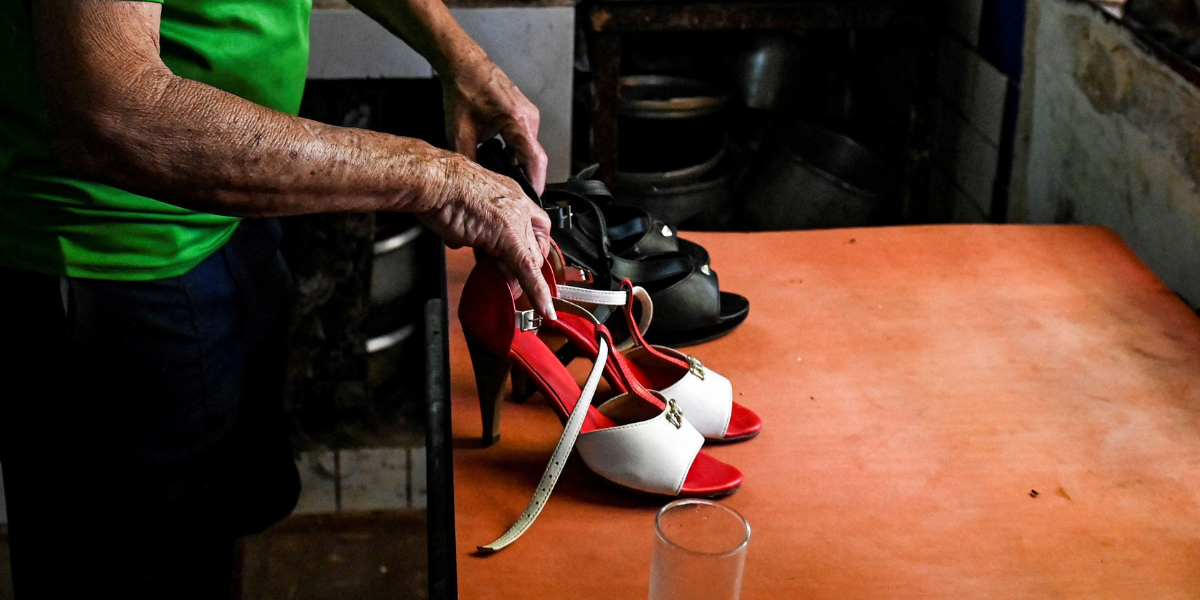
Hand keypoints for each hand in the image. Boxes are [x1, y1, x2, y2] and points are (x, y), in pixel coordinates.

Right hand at [416, 154, 555, 319]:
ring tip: (507, 290)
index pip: (533, 224)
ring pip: (531, 258)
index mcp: (508, 193)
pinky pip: (527, 271)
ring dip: (521, 279)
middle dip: (525, 266)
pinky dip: (537, 292)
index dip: (530, 246)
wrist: (431, 180)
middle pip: (535, 244)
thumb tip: (463, 240)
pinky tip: (543, 308)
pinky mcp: (507, 237)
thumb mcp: (461, 206)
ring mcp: (515, 220)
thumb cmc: (437, 186)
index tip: (520, 261)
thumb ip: (469, 224)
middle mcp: (517, 203)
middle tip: (511, 282)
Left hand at [442, 55, 547, 193]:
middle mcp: (528, 117)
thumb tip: (476, 181)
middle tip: (512, 192)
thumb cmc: (464, 89)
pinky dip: (516, 152)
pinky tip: (501, 156)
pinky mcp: (525, 114)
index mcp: (516, 120)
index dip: (536, 182)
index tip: (533, 198)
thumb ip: (470, 160)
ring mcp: (529, 115)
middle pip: (534, 157)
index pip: (534, 159)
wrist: (465, 65)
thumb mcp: (460, 132)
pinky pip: (525, 140)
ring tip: (502, 173)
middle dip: (525, 176)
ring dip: (518, 163)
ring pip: (529, 149)